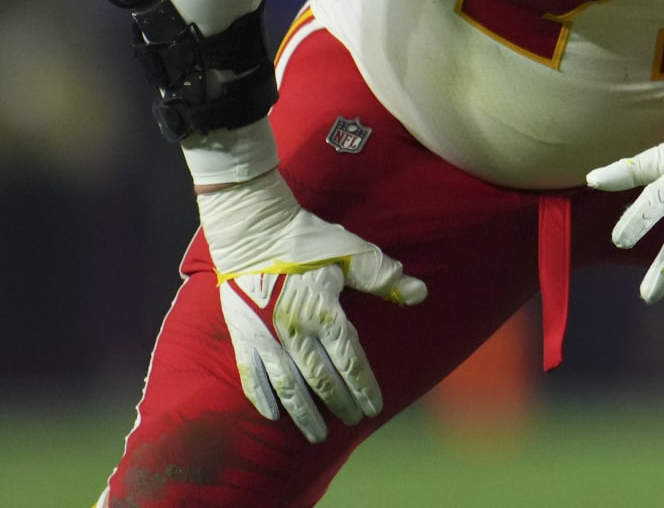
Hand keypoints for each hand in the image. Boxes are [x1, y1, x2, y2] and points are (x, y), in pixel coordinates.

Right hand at [197, 171, 426, 443]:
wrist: (252, 229)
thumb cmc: (307, 239)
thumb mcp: (353, 252)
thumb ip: (384, 277)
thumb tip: (420, 294)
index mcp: (325, 312)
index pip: (350, 361)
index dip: (362, 387)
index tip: (373, 409)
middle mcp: (295, 331)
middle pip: (321, 378)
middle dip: (339, 404)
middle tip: (352, 422)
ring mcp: (265, 336)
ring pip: (288, 385)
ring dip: (303, 413)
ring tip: (316, 434)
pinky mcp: (243, 334)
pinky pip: (252, 374)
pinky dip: (263, 397)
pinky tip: (272, 415)